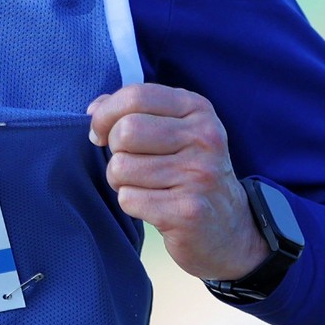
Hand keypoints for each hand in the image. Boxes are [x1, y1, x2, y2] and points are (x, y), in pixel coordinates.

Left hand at [86, 83, 265, 283]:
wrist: (229, 228)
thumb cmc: (190, 174)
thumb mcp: (177, 131)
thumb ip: (136, 111)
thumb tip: (95, 108)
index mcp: (198, 109)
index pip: (135, 96)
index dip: (106, 115)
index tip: (102, 133)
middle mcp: (203, 138)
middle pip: (125, 131)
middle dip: (114, 151)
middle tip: (129, 165)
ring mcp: (198, 174)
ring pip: (121, 168)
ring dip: (121, 182)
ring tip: (145, 187)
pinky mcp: (187, 211)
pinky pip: (128, 199)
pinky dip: (131, 204)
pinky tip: (153, 206)